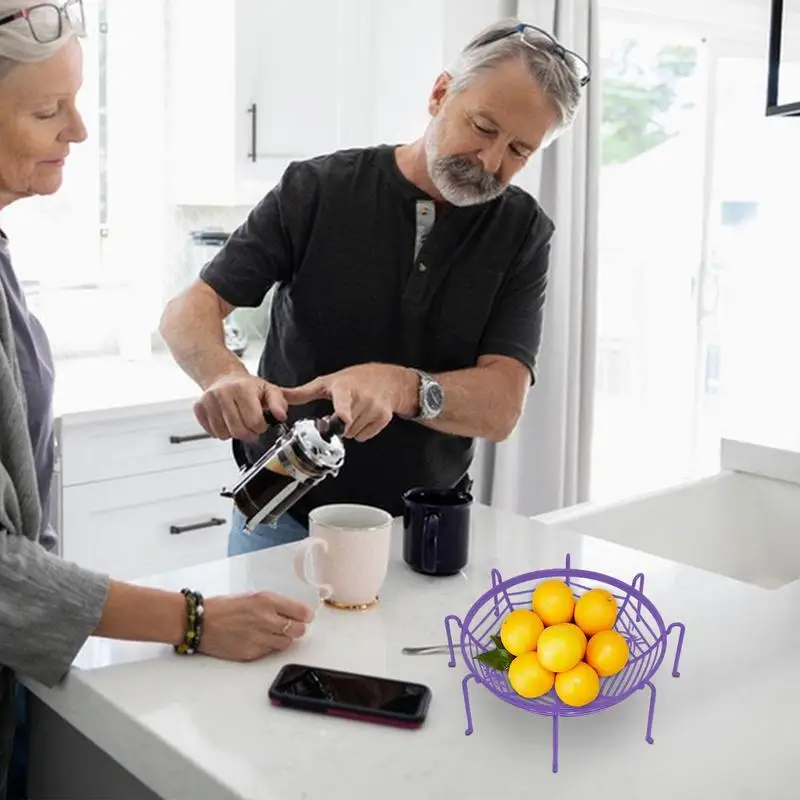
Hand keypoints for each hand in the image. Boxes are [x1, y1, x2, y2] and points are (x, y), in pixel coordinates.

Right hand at [194, 371, 287, 441]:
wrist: (223, 376)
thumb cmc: (249, 387)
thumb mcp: (271, 390)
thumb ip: (286, 400)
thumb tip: (288, 411)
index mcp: (243, 388)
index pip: (255, 421)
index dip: (261, 427)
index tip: (261, 422)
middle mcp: (224, 392)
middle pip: (239, 430)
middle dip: (249, 433)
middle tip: (251, 427)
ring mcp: (209, 400)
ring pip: (224, 434)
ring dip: (234, 433)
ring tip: (239, 422)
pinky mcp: (199, 408)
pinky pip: (212, 432)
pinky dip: (221, 432)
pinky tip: (226, 421)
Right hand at [199, 591, 313, 660]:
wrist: (200, 622)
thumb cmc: (223, 607)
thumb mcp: (253, 596)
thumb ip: (275, 604)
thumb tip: (295, 612)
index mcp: (267, 601)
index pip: (302, 612)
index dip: (305, 615)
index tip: (305, 615)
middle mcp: (266, 619)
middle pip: (299, 630)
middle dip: (297, 628)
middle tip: (291, 625)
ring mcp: (260, 638)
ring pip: (287, 643)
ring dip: (283, 638)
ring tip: (271, 632)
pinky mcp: (252, 653)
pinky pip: (271, 651)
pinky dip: (269, 646)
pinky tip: (258, 639)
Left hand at [282, 363, 416, 441]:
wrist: (387, 379)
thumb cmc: (355, 379)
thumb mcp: (327, 382)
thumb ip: (303, 393)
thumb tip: (280, 396)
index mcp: (345, 388)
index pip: (344, 402)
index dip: (343, 412)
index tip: (343, 419)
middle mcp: (362, 397)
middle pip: (342, 427)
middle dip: (338, 424)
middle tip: (341, 410)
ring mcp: (375, 408)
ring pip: (352, 434)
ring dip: (350, 429)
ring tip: (353, 412)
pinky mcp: (384, 418)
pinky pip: (364, 436)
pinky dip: (361, 432)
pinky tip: (363, 417)